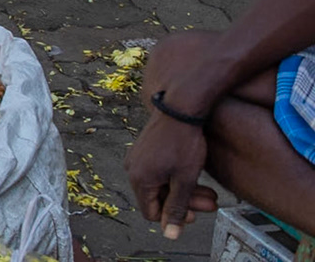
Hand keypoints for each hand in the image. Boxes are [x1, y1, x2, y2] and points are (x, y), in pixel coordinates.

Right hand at [126, 115, 218, 237]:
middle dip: (185, 203)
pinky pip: (158, 171)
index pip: (152, 212)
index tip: (195, 212)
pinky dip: (176, 177)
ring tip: (209, 192)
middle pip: (158, 199)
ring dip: (184, 191)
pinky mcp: (145, 149)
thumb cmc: (183, 143)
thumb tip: (170, 235)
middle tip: (210, 202)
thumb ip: (177, 208)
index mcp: (139, 179)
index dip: (174, 216)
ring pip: (161, 185)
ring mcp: (138, 158)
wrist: (179, 108)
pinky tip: (194, 175)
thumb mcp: (184, 180)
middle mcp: (133, 169)